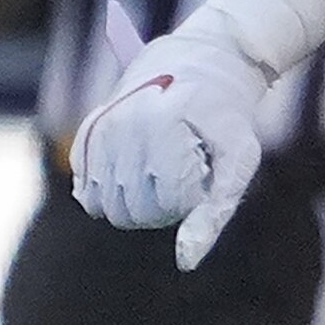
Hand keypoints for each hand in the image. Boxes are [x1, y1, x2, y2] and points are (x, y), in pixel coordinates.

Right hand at [71, 4, 272, 267]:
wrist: (204, 61)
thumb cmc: (228, 117)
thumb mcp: (239, 159)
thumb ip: (215, 212)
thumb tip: (184, 263)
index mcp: (162, 125)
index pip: (168, 205)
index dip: (194, 200)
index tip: (207, 170)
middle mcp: (122, 124)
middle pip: (131, 211)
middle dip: (163, 207)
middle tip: (186, 172)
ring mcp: (100, 127)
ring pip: (104, 207)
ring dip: (137, 202)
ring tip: (163, 168)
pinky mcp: (87, 132)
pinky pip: (85, 190)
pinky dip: (109, 195)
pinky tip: (136, 172)